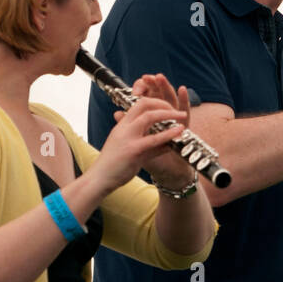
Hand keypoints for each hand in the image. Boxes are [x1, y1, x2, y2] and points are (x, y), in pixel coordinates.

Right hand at [92, 73, 192, 190]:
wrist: (99, 179)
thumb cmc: (113, 166)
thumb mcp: (127, 148)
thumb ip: (143, 141)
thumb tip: (160, 140)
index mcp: (122, 125)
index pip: (139, 104)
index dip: (155, 102)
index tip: (168, 108)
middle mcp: (124, 128)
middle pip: (144, 104)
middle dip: (164, 104)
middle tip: (178, 111)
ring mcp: (128, 138)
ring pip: (150, 117)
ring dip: (169, 114)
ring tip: (183, 116)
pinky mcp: (133, 151)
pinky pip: (154, 139)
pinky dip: (169, 134)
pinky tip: (179, 132)